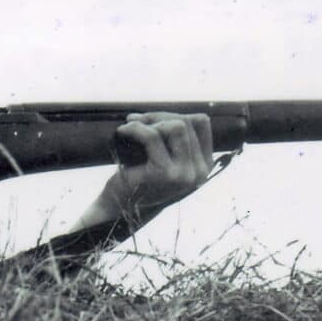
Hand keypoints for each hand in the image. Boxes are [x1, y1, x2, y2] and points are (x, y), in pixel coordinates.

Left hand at [72, 113, 213, 230]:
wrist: (117, 207)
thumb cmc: (138, 177)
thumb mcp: (163, 155)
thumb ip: (173, 136)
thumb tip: (168, 113)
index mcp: (204, 166)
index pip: (200, 123)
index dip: (175, 114)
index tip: (152, 121)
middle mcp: (199, 172)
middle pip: (186, 123)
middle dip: (157, 116)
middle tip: (134, 122)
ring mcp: (184, 174)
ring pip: (176, 126)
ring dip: (149, 122)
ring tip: (130, 128)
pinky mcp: (164, 173)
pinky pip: (152, 137)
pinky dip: (135, 128)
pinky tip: (122, 132)